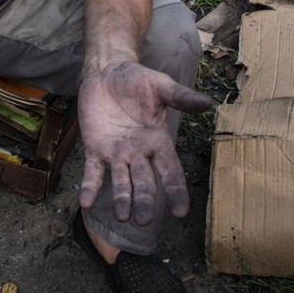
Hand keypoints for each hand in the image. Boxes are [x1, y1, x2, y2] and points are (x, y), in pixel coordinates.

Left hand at [77, 61, 213, 225]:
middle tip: (143, 221)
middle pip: (144, 182)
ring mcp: (116, 153)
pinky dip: (89, 186)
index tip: (181, 212)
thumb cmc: (137, 80)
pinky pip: (92, 171)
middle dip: (144, 201)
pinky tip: (84, 202)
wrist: (107, 72)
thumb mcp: (160, 86)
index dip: (176, 191)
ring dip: (121, 199)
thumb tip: (209, 103)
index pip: (170, 171)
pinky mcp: (95, 148)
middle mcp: (139, 152)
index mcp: (158, 141)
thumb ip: (180, 97)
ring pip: (120, 181)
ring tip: (121, 217)